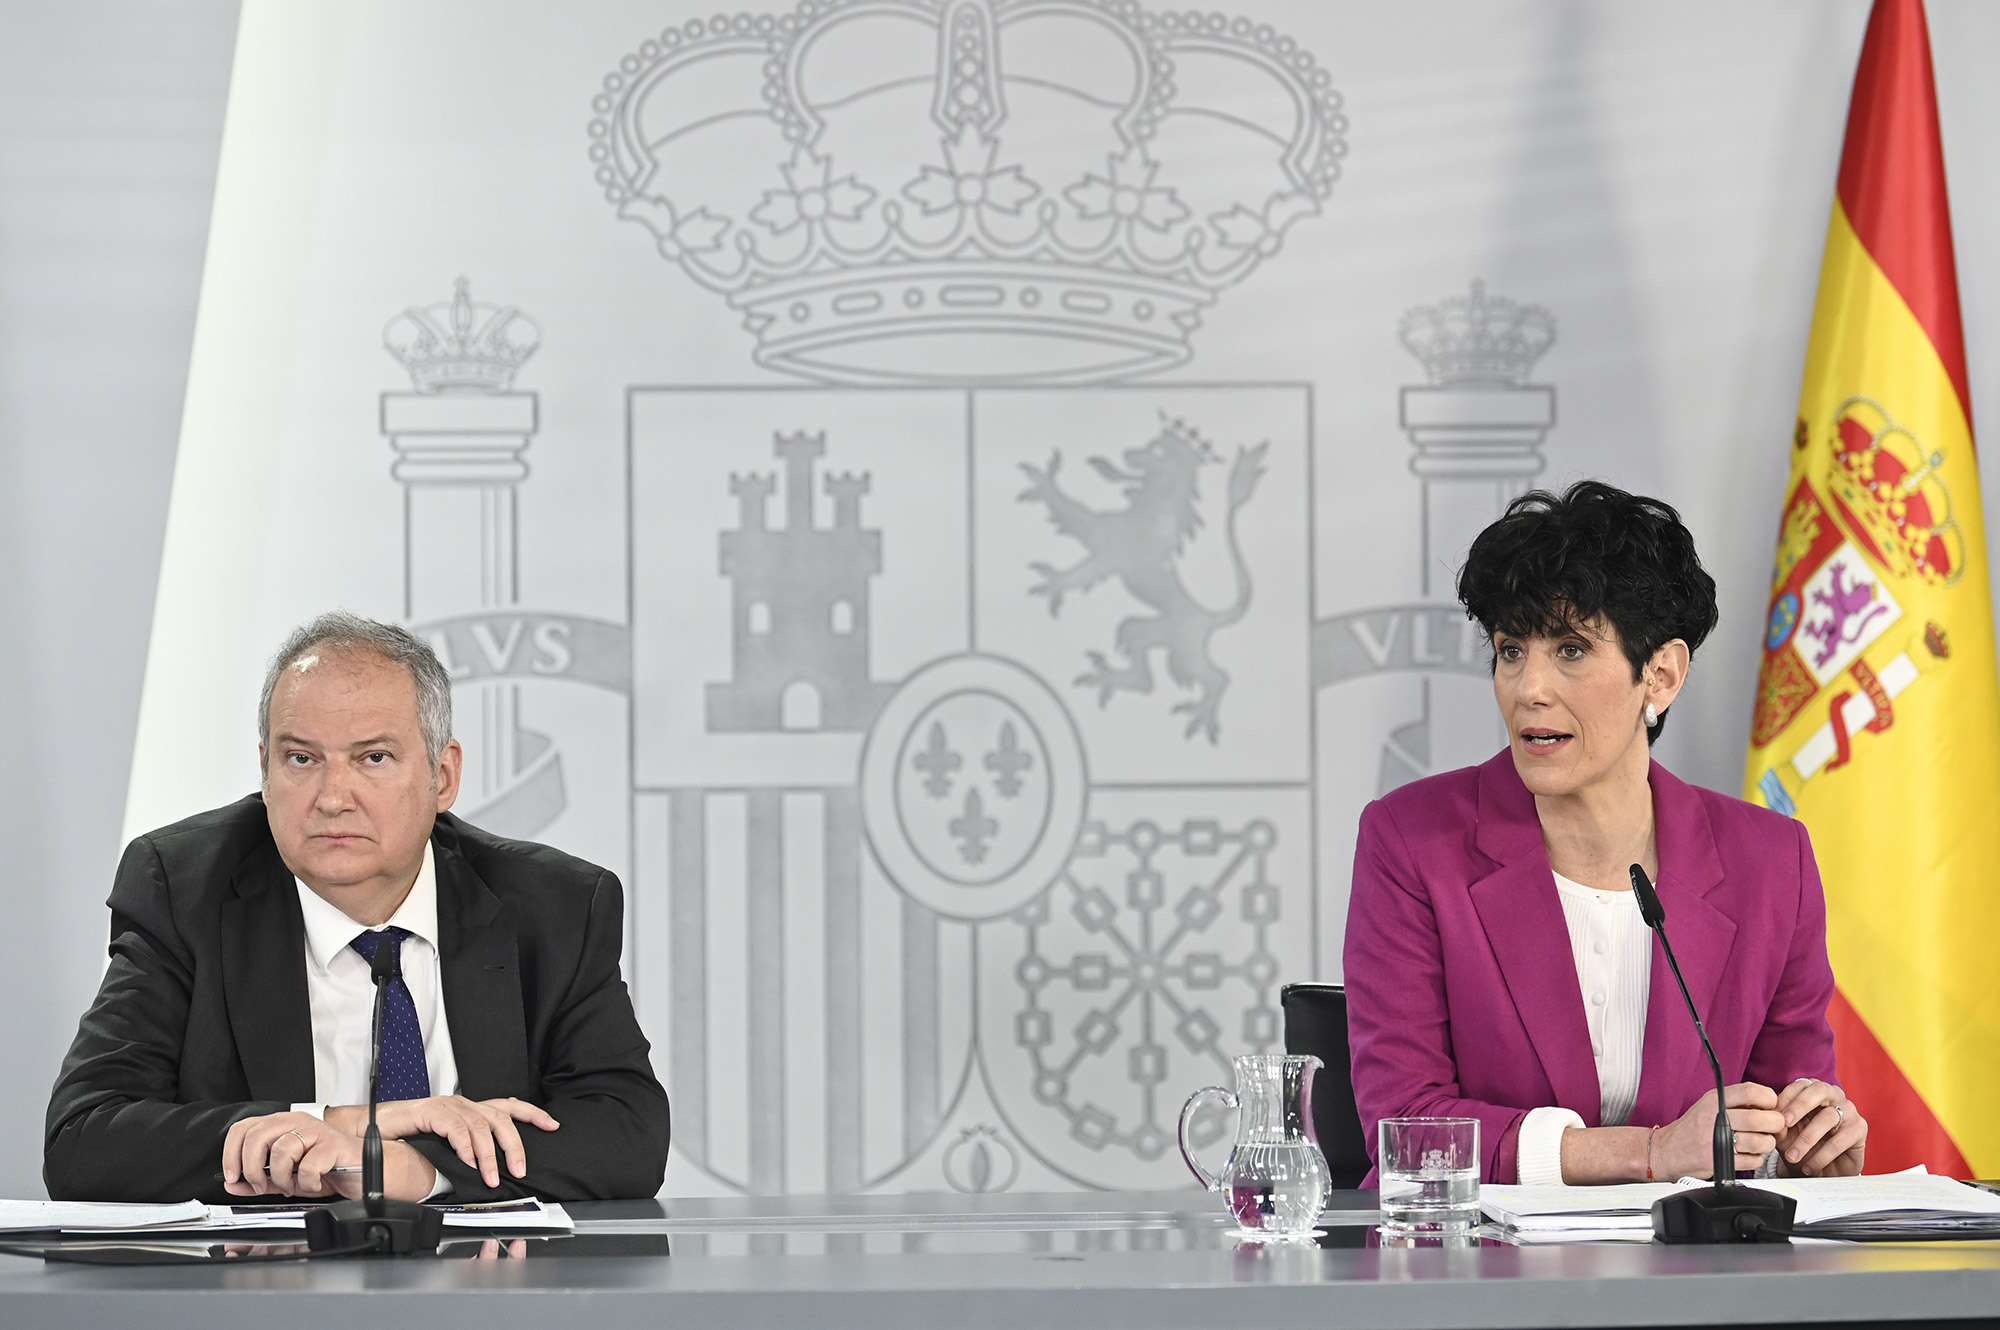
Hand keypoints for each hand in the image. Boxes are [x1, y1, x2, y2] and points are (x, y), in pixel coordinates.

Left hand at [222, 1112, 441, 1200]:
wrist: (367, 1171)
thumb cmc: (329, 1169)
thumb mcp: (287, 1177)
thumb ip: (260, 1180)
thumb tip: (233, 1185)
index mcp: (284, 1125)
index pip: (244, 1128)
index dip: (231, 1153)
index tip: (232, 1176)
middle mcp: (299, 1122)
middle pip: (257, 1136)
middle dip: (252, 1168)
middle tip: (261, 1185)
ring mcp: (317, 1131)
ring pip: (281, 1150)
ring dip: (282, 1178)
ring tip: (293, 1186)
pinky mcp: (333, 1144)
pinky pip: (307, 1166)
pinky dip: (308, 1183)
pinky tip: (315, 1183)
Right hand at [324, 1096, 558, 1188]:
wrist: (370, 1130)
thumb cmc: (406, 1139)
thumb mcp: (444, 1147)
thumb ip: (466, 1152)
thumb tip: (488, 1171)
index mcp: (470, 1110)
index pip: (509, 1106)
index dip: (532, 1114)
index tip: (552, 1125)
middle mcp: (463, 1103)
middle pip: (501, 1118)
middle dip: (514, 1145)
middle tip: (519, 1169)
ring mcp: (447, 1104)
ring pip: (480, 1125)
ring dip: (488, 1155)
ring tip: (491, 1177)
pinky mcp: (431, 1109)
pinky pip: (455, 1126)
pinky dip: (465, 1145)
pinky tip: (468, 1161)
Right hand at [1653, 1083, 1786, 1178]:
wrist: (1666, 1151)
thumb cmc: (1692, 1128)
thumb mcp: (1708, 1105)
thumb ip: (1736, 1102)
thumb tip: (1770, 1104)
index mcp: (1714, 1100)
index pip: (1751, 1091)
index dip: (1769, 1099)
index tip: (1770, 1106)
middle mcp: (1715, 1118)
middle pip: (1761, 1119)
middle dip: (1775, 1125)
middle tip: (1773, 1127)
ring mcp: (1717, 1141)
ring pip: (1761, 1142)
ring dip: (1767, 1144)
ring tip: (1759, 1142)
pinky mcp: (1721, 1162)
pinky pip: (1754, 1161)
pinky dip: (1757, 1159)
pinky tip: (1747, 1154)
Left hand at [1775, 1077, 1866, 1175]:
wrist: (1825, 1171)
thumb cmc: (1804, 1146)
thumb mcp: (1787, 1135)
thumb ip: (1780, 1125)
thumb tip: (1772, 1120)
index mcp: (1813, 1090)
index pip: (1799, 1085)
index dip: (1785, 1098)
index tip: (1773, 1114)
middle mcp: (1834, 1095)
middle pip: (1819, 1091)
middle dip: (1799, 1106)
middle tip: (1785, 1124)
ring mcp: (1849, 1110)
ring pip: (1828, 1117)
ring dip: (1807, 1139)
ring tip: (1793, 1156)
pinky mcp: (1859, 1129)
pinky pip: (1840, 1140)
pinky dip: (1822, 1155)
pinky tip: (1810, 1166)